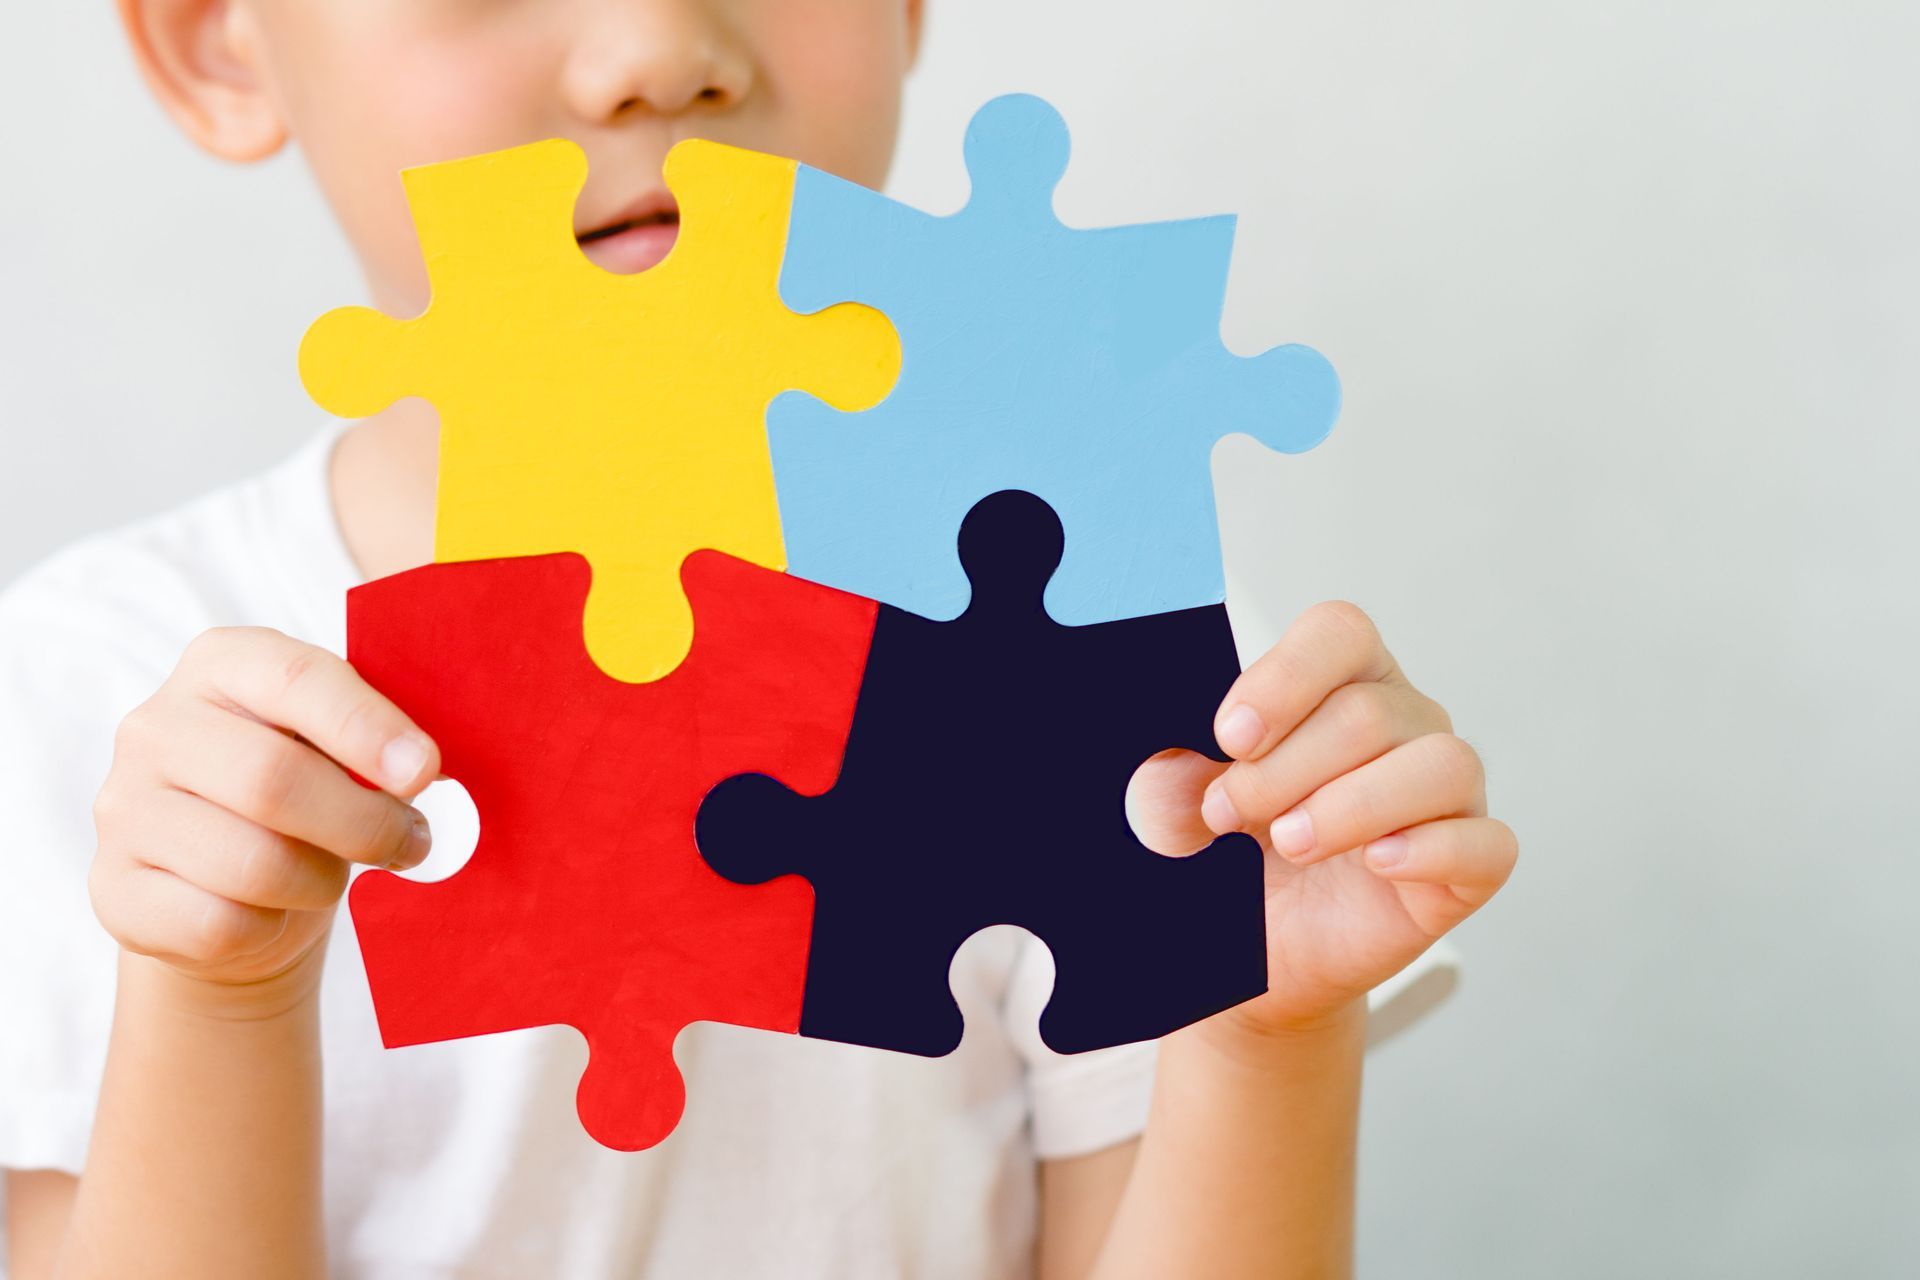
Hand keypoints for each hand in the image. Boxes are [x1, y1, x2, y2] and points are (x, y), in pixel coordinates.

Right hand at [90, 627, 439, 991]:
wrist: (229, 887)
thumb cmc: (304, 798)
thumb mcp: (335, 747)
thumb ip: (376, 747)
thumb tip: (420, 774)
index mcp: (222, 665)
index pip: (296, 680)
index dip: (367, 727)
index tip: (424, 771)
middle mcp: (157, 727)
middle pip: (272, 779)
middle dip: (363, 822)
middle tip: (412, 841)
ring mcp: (124, 808)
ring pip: (251, 863)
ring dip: (321, 881)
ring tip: (333, 875)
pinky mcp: (115, 889)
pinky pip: (217, 925)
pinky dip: (268, 928)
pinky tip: (273, 911)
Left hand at [1128, 601, 1515, 1034]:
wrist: (1260, 951)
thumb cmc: (1237, 861)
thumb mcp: (1186, 809)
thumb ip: (1174, 778)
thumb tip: (1169, 769)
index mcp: (1343, 681)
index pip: (1340, 633)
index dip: (1285, 678)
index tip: (1229, 738)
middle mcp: (1407, 724)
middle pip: (1370, 712)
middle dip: (1284, 769)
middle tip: (1229, 813)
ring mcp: (1448, 793)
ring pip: (1440, 764)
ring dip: (1350, 806)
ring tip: (1291, 844)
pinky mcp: (1471, 866)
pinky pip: (1486, 843)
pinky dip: (1430, 849)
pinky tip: (1375, 863)